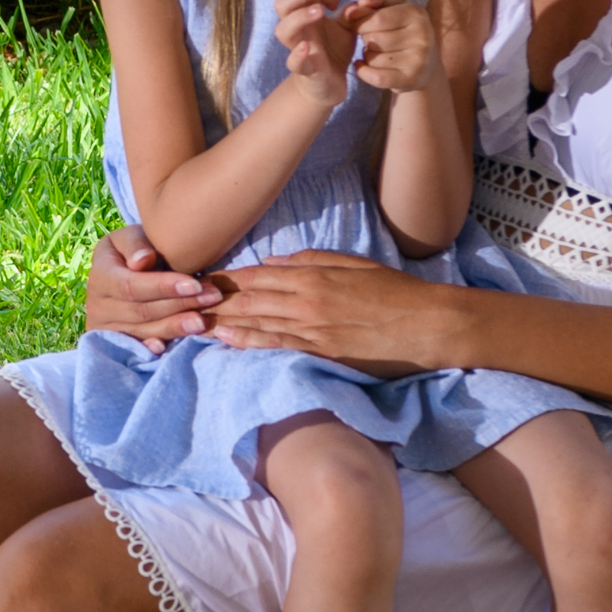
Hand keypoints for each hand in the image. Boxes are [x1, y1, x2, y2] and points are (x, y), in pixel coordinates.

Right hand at [86, 225, 216, 342]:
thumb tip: (142, 261)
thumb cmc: (132, 251)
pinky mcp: (115, 342)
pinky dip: (154, 347)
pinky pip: (137, 348)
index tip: (194, 284)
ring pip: (142, 331)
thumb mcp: (130, 238)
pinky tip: (170, 347)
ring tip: (203, 321)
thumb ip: (136, 245)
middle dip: (178, 305)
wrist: (119, 272)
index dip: (163, 287)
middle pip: (140, 311)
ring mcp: (105, 327)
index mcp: (101, 276)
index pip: (131, 286)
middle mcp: (97, 306)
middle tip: (212, 298)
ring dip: (175, 327)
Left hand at [204, 250, 465, 374]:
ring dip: (219, 319)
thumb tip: (274, 261)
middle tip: (180, 300)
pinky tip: (222, 339)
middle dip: (211, 299)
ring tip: (188, 319)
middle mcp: (307, 298)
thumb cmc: (397, 292)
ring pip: (255, 320)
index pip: (256, 274)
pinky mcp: (323, 351)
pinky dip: (246, 340)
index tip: (198, 280)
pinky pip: (277, 344)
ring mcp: (313, 326)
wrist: (432, 323)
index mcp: (313, 274)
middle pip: (247, 297)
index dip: (223, 277)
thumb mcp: (353, 264)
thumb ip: (312, 260)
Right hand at [272, 0, 352, 103]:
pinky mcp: (305, 70)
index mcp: (304, 16)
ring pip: (283, 31)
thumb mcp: (347, 27)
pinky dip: (297, 54)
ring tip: (319, 11)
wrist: (330, 83)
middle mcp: (297, 30)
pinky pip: (293, 62)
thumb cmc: (334, 50)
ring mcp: (298, 49)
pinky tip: (307, 47)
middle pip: (281, 4)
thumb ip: (352, 11)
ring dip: (299, 17)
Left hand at [345, 0, 438, 95]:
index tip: (361, 25)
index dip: (360, 22)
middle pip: (373, 38)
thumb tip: (361, 1)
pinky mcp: (412, 79)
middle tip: (374, 40)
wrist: (426, 66)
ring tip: (378, 53)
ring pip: (372, 58)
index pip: (376, 18)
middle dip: (365, 39)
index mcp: (417, 13)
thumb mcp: (393, 7)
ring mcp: (419, 59)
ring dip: (366, 56)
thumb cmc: (402, 31)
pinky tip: (362, 66)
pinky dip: (363, 72)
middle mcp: (423, 35)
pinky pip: (376, 77)